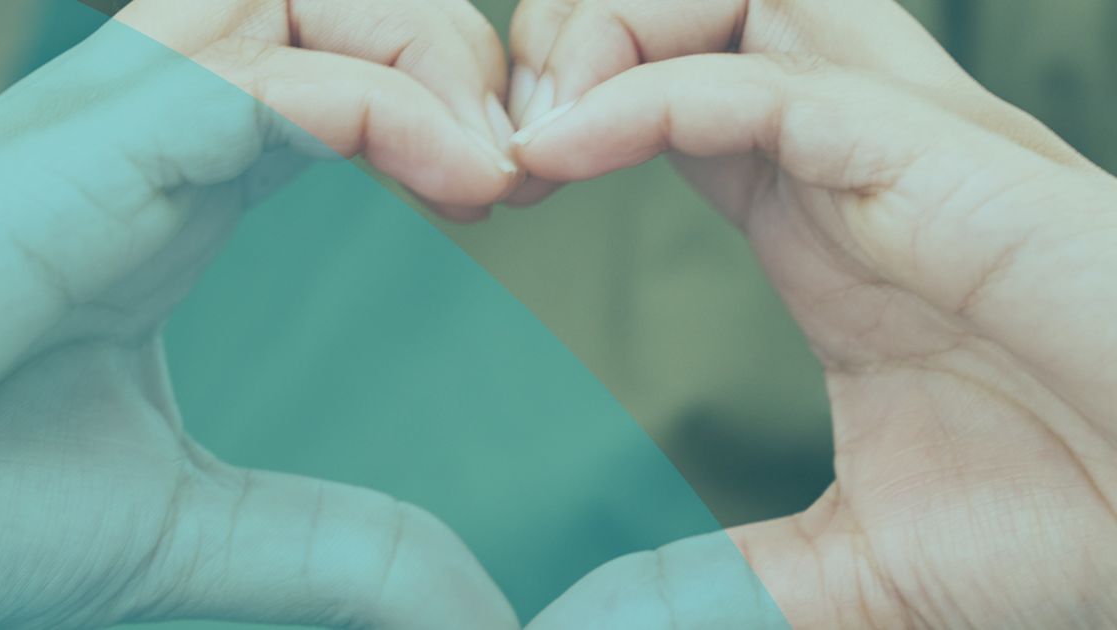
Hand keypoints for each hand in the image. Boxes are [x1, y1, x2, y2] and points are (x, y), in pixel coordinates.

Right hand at [0, 1, 521, 627]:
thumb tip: (483, 616)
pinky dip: (376, 101)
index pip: (342, 63)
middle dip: (464, 45)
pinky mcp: (64, 153)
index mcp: (166, 186)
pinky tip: (461, 181)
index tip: (537, 195)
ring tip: (503, 164)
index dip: (458, 101)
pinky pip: (252, 69)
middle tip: (545, 160)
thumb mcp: (186, 528)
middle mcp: (134, 127)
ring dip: (432, 46)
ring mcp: (94, 126)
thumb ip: (338, 549)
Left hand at [506, 0, 1116, 625]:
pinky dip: (648, 97)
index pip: (673, 89)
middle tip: (495, 141)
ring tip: (530, 138)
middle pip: (701, 5)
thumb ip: (733, 580)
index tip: (486, 195)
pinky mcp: (943, 164)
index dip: (567, 110)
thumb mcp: (859, 561)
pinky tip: (555, 152)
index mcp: (824, 217)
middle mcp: (856, 156)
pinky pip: (770, 82)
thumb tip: (602, 628)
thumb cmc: (1082, 524)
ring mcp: (904, 147)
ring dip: (607, 38)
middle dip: (575, 37)